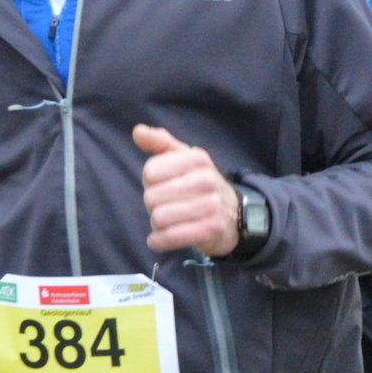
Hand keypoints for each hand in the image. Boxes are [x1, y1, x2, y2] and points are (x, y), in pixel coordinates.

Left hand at [134, 123, 239, 256]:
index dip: (150, 182)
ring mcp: (211, 206)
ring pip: (158, 218)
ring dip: (156, 224)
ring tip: (167, 221)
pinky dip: (158, 241)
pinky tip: (158, 239)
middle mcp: (206, 180)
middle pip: (151, 197)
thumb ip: (160, 143)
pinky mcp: (210, 230)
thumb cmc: (200, 184)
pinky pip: (170, 237)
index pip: (150, 172)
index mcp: (197, 158)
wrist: (233, 214)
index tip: (162, 184)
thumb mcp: (184, 158)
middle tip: (166, 205)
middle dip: (153, 205)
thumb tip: (138, 131)